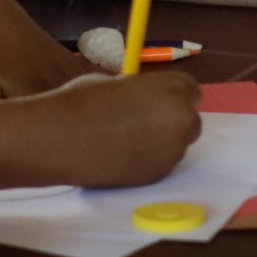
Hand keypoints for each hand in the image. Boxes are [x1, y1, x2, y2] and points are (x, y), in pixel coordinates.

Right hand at [38, 70, 204, 187]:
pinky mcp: (157, 175)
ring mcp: (172, 151)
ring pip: (176, 145)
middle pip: (190, 121)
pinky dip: (148, 160)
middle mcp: (182, 121)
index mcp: (175, 89)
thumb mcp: (118, 82)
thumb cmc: (85, 99)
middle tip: (144, 122)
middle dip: (172, 120)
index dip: (173, 95)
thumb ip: (140, 91)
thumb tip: (142, 97)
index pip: (192, 91)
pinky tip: (121, 156)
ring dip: (160, 142)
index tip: (156, 100)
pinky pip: (160, 164)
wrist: (64, 137)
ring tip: (126, 140)